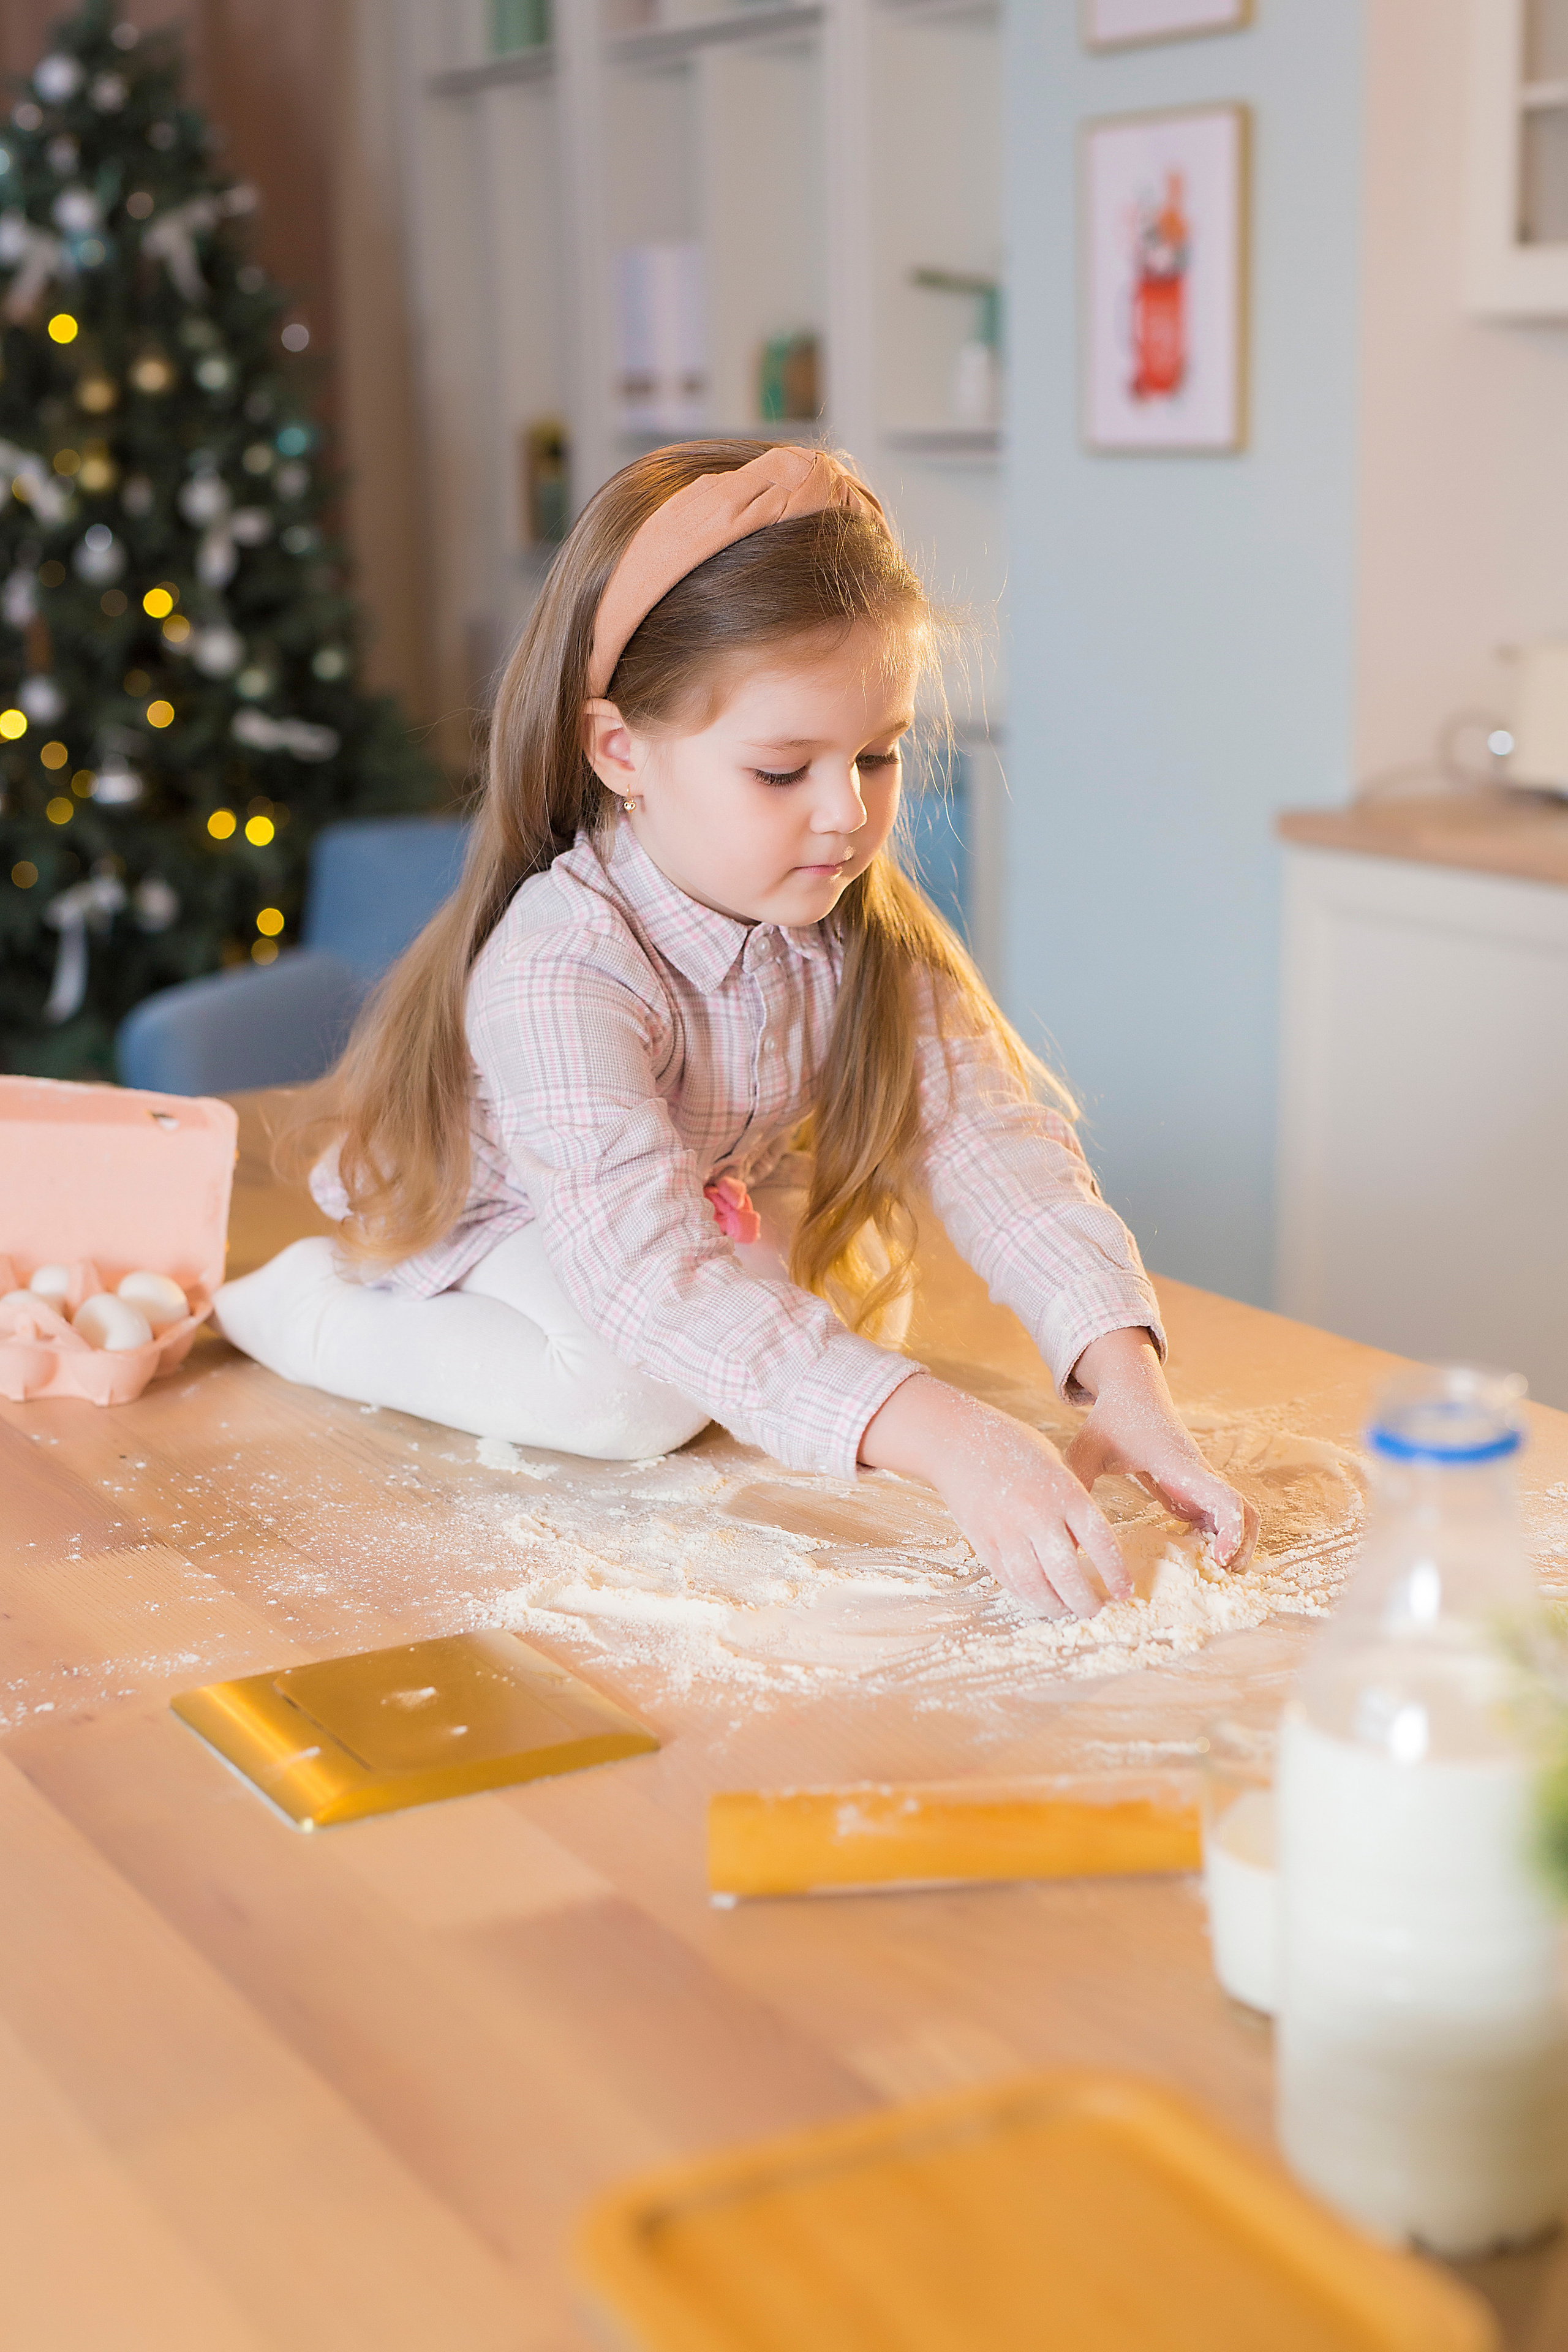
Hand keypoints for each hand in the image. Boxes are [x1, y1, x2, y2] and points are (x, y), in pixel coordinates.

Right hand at [859, 1375, 1127, 1619]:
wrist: (956, 1440)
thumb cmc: (1013, 1447)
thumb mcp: (1056, 1465)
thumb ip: (1070, 1505)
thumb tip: (1082, 1549)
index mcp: (1064, 1491)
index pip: (1100, 1541)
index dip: (1115, 1572)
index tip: (1124, 1592)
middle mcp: (1038, 1514)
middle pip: (1068, 1574)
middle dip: (1086, 1601)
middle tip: (1095, 1610)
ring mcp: (1008, 1531)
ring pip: (1036, 1585)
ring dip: (1056, 1607)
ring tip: (1068, 1612)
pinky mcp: (984, 1542)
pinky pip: (1010, 1580)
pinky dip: (1027, 1597)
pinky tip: (1040, 1600)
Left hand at [1064, 1328, 1258, 1569]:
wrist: (1133, 1391)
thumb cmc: (1110, 1419)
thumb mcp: (1085, 1450)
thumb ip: (1075, 1483)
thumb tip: (1063, 1533)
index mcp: (1180, 1466)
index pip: (1224, 1499)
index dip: (1231, 1532)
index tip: (1217, 1559)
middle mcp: (1199, 1475)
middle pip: (1246, 1514)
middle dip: (1242, 1548)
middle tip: (1219, 1576)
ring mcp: (1200, 1482)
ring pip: (1238, 1516)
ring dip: (1233, 1545)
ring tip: (1208, 1572)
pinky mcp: (1194, 1488)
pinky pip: (1217, 1516)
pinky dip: (1215, 1538)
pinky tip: (1191, 1557)